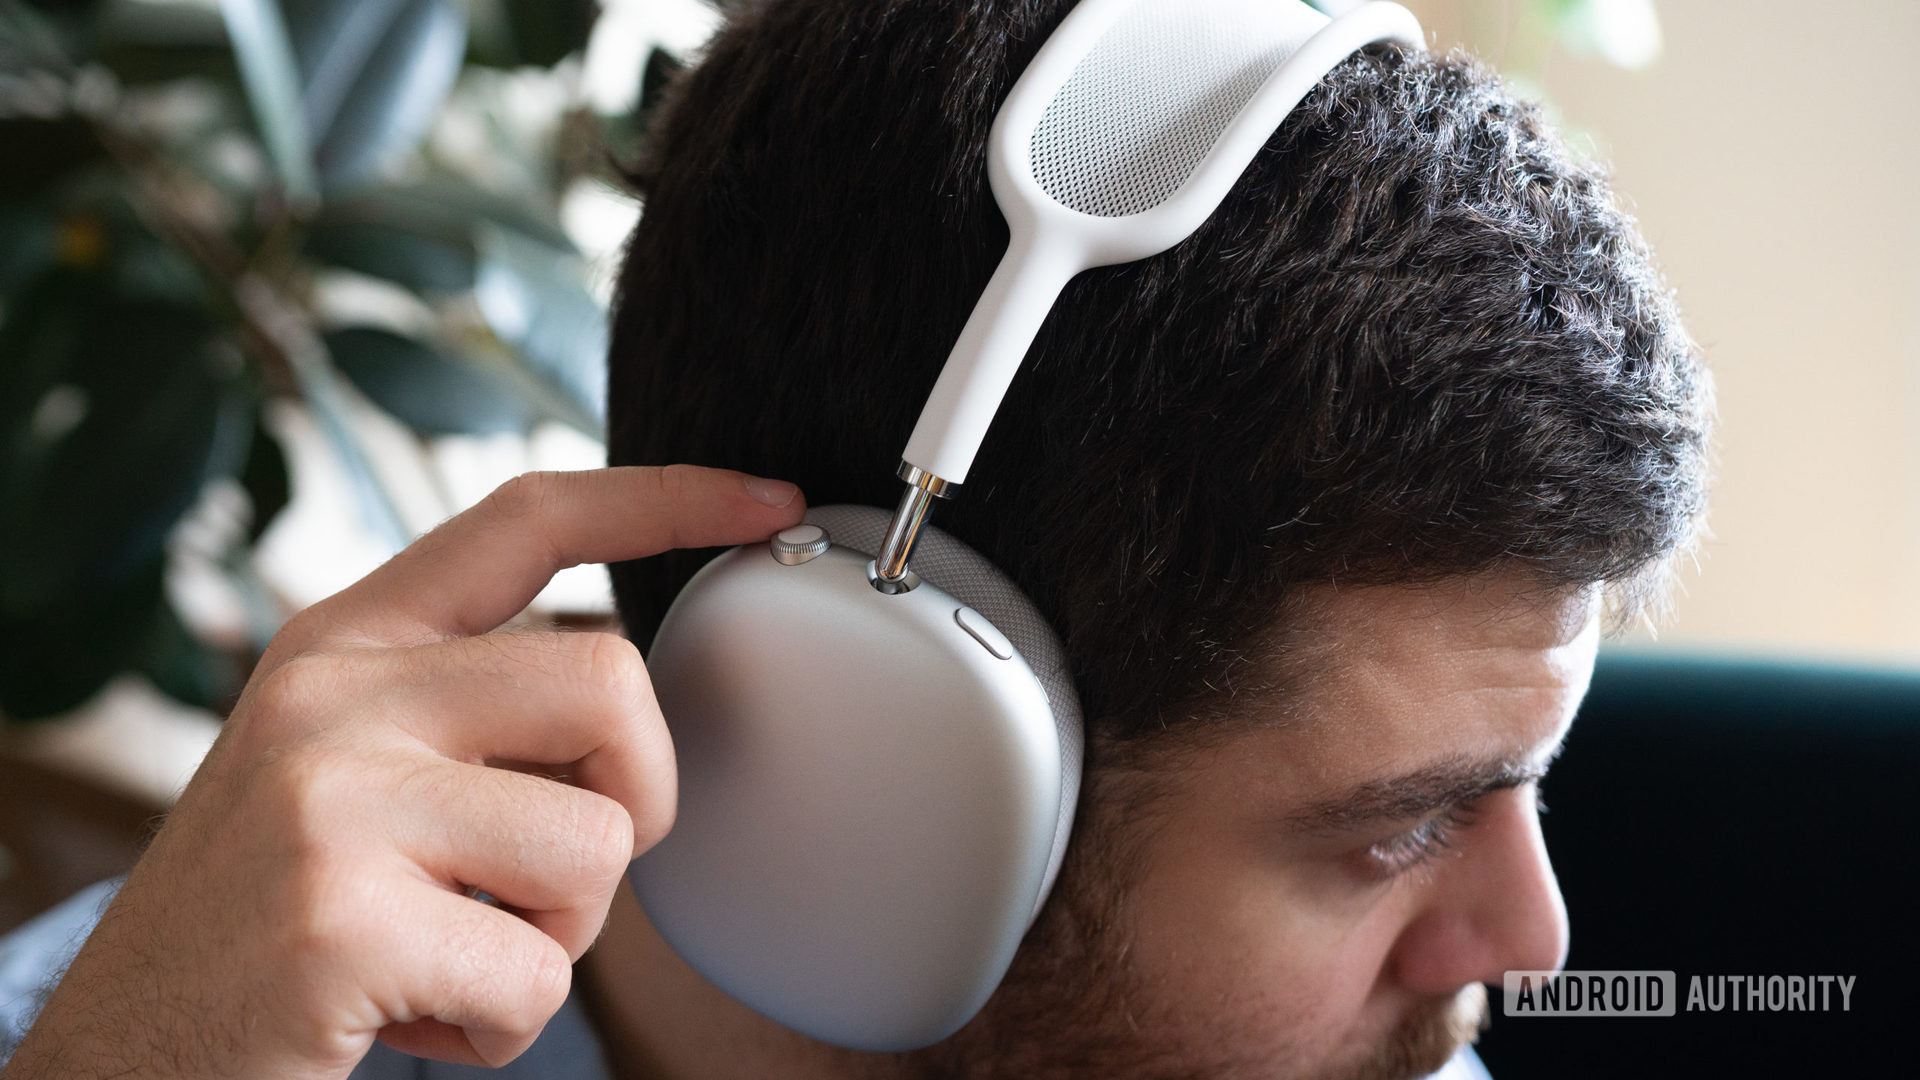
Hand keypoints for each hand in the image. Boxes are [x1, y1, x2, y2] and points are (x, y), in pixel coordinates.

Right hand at [3, 466, 804, 1078]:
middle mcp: (333, 697)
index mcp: (344, 645)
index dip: (664, 497)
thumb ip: (462, 712)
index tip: (766, 502)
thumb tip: (631, 706)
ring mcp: (332, 801)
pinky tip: (419, 1017)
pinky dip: (506, 1027)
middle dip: (636, 800)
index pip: (528, 522)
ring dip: (560, 935)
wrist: (120, 1062)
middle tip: (556, 877)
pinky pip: (540, 977)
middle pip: (612, 683)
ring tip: (458, 955)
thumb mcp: (343, 769)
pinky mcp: (338, 920)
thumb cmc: (266, 920)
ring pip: (595, 847)